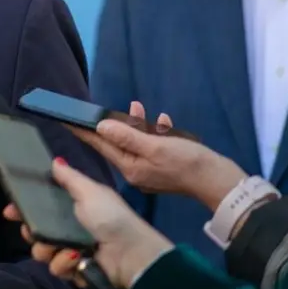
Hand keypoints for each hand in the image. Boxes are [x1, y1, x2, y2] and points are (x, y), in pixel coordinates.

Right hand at [2, 159, 173, 288]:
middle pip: (35, 231)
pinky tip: (76, 259)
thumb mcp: (90, 191)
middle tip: (32, 231)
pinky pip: (57, 268)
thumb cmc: (110, 217)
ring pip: (42, 252)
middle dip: (31, 232)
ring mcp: (70, 251)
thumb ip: (69, 178)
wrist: (130, 254)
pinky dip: (64, 264)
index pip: (40, 206)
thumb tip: (55, 160)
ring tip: (62, 248)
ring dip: (48, 250)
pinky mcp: (74, 271)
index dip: (23, 208)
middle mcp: (68, 228)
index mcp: (72, 207)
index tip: (10, 210)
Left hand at [69, 101, 246, 209]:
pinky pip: (153, 145)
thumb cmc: (187, 163)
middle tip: (121, 107)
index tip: (66, 119)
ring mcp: (150, 169)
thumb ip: (128, 136)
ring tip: (140, 108)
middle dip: (118, 123)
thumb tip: (101, 126)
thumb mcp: (155, 147)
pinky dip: (156, 132)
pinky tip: (165, 122)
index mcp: (129, 167)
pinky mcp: (164, 166)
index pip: (100, 145)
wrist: (221, 181)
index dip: (83, 130)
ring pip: (136, 141)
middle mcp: (135, 170)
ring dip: (139, 124)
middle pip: (118, 142)